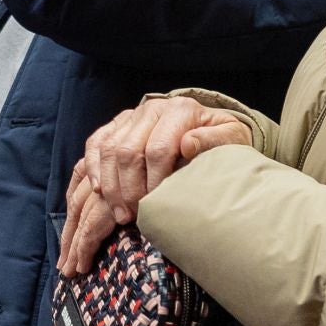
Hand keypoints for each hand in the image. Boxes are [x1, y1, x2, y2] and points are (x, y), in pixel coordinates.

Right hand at [57, 97, 251, 274]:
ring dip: (109, 185)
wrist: (209, 124)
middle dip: (127, 188)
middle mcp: (151, 109)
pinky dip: (94, 168)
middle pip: (127, 150)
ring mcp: (131, 115)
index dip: (154, 181)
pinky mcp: (116, 124)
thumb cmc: (221, 140)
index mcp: (180, 110)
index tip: (156, 206)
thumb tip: (188, 144)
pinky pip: (95, 143)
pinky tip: (99, 191)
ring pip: (108, 149)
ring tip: (119, 213)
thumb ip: (214, 140)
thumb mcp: (231, 139)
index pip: (158, 148)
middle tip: (132, 217)